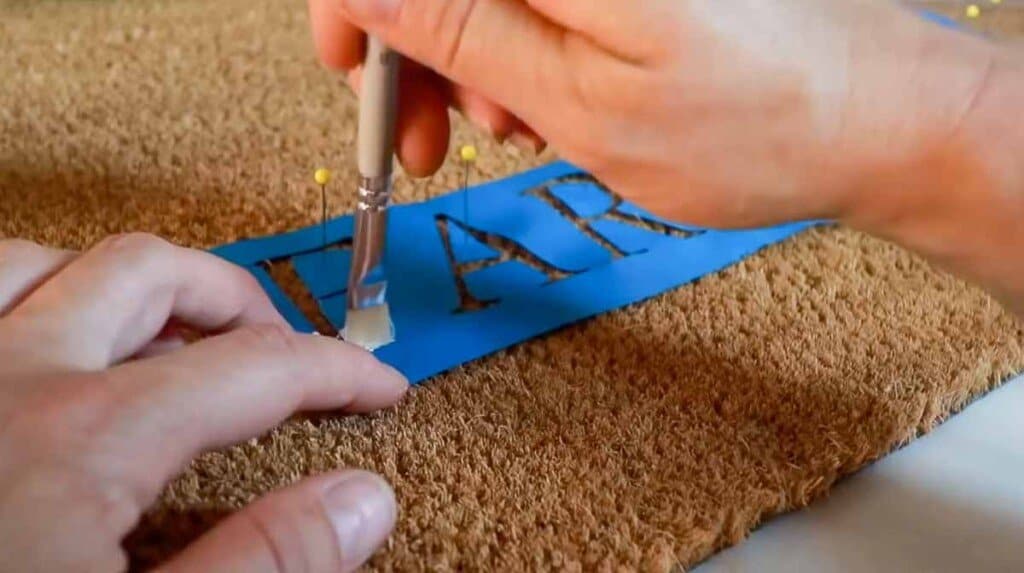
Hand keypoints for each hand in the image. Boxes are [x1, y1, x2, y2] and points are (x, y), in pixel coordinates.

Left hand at [0, 235, 408, 571]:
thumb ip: (264, 561)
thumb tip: (363, 499)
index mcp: (81, 439)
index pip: (253, 367)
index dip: (336, 371)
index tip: (380, 386)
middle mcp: (11, 378)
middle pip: (153, 273)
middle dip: (239, 298)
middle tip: (285, 344)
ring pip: (50, 263)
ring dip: (129, 283)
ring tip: (175, 329)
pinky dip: (41, 293)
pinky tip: (64, 346)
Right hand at [308, 0, 994, 227]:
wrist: (874, 120)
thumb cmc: (749, 127)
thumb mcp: (579, 100)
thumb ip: (463, 28)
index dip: (358, 2)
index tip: (349, 65)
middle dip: (416, 45)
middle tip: (421, 134)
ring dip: (472, 60)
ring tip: (506, 132)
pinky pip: (542, 1)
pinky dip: (523, 53)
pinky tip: (543, 107)